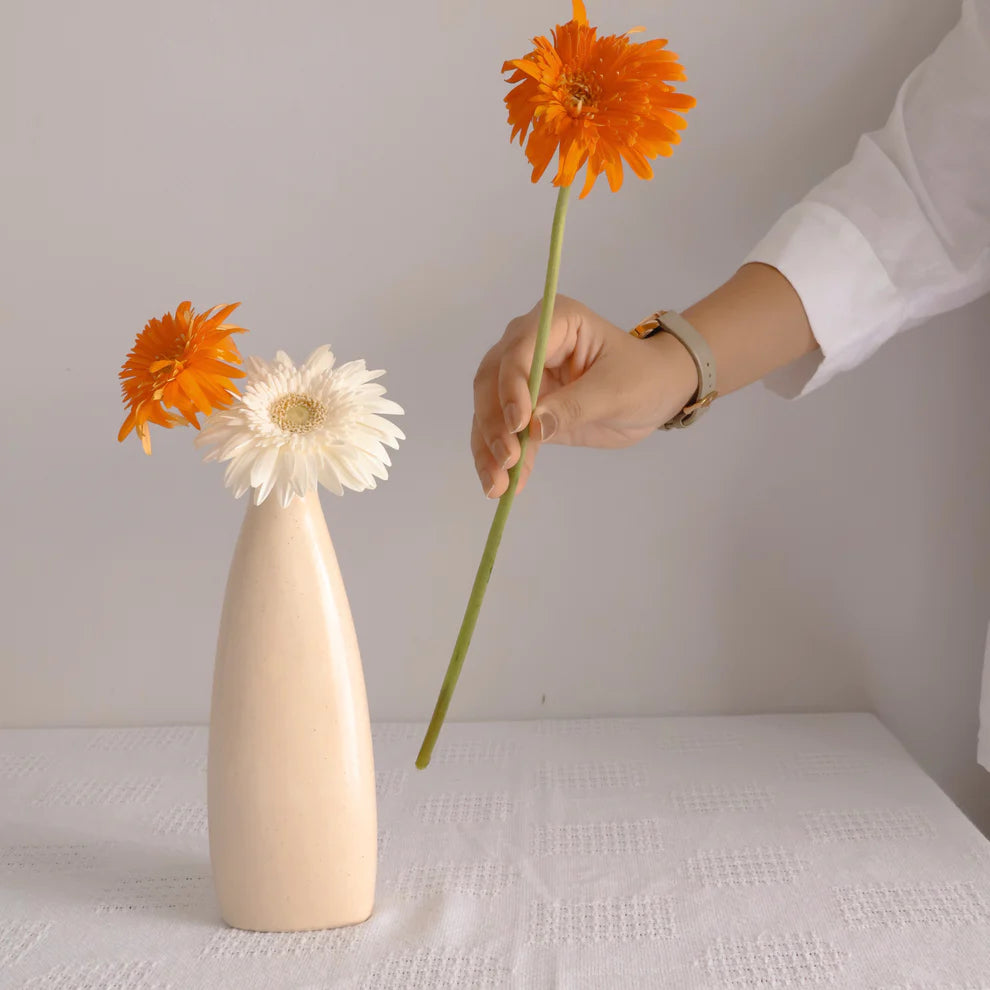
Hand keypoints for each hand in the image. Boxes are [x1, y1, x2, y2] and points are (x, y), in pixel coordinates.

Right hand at [471, 295, 696, 497]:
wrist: (657, 394)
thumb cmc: (644, 378)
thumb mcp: (617, 391)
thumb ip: (575, 406)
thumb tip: (533, 428)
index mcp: (555, 322)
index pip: (518, 351)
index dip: (511, 387)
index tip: (518, 424)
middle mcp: (529, 345)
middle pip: (492, 381)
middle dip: (494, 423)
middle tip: (505, 459)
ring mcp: (522, 379)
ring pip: (489, 411)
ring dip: (488, 449)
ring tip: (496, 485)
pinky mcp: (524, 412)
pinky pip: (504, 435)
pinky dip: (500, 461)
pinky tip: (503, 486)